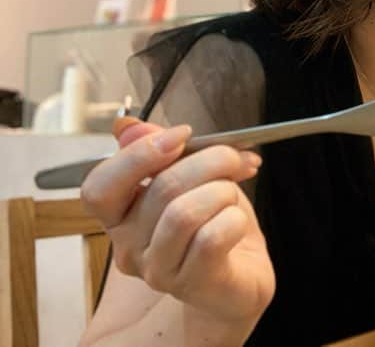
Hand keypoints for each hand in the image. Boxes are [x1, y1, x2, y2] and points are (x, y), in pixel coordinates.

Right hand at [81, 117, 274, 325]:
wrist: (240, 276)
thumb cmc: (213, 223)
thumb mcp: (191, 177)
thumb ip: (160, 151)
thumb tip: (127, 126)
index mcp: (120, 216)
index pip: (99, 187)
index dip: (138, 154)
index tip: (183, 134)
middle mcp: (129, 246)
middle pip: (161, 188)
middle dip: (211, 160)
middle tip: (237, 158)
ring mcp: (158, 270)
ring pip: (185, 212)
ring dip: (224, 191)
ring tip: (234, 195)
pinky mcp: (193, 283)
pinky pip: (212, 237)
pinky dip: (235, 219)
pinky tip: (238, 222)